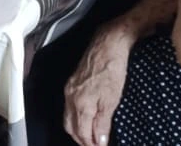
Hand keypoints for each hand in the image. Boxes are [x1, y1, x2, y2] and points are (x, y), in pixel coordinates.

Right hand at [63, 22, 135, 145]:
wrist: (108, 44)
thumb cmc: (112, 68)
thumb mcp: (112, 99)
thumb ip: (104, 122)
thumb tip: (100, 140)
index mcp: (81, 103)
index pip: (82, 133)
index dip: (91, 144)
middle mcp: (71, 97)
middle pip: (71, 128)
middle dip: (82, 140)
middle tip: (95, 145)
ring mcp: (70, 89)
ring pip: (68, 118)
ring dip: (78, 130)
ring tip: (91, 137)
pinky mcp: (72, 82)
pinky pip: (69, 106)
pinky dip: (76, 117)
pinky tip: (86, 118)